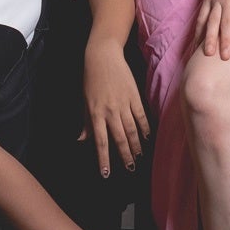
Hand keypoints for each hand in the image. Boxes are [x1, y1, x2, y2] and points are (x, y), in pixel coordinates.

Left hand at [80, 40, 150, 175]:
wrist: (103, 57)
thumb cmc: (91, 79)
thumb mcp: (84, 101)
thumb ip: (86, 122)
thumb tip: (82, 140)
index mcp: (95, 113)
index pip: (100, 141)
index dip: (104, 158)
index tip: (106, 173)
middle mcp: (110, 111)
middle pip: (119, 138)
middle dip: (125, 155)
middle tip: (130, 169)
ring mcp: (124, 103)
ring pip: (132, 129)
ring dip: (136, 145)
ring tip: (140, 157)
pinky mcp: (134, 95)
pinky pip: (141, 115)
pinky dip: (145, 127)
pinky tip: (148, 137)